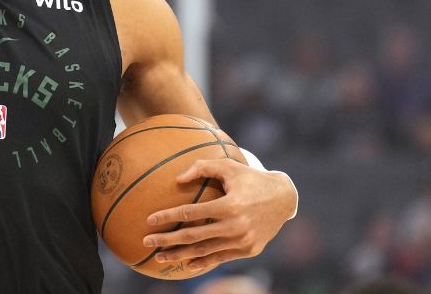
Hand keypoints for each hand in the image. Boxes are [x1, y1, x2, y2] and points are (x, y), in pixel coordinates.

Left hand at [141, 157, 296, 275]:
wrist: (284, 198)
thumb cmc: (250, 178)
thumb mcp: (228, 165)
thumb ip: (202, 167)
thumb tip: (176, 179)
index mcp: (229, 205)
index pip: (191, 213)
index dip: (168, 216)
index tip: (149, 220)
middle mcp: (236, 226)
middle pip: (193, 236)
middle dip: (167, 240)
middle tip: (146, 242)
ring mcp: (243, 241)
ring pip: (205, 251)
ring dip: (180, 256)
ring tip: (159, 257)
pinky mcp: (248, 251)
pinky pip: (220, 258)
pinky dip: (202, 263)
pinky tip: (186, 266)